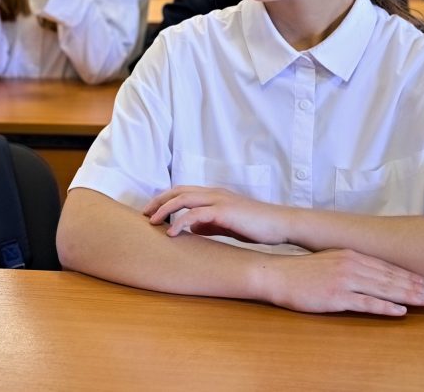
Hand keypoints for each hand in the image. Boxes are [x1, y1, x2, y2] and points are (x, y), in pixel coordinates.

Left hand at [142, 186, 290, 244]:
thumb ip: (208, 224)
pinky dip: (180, 222)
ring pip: (183, 199)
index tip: (150, 211)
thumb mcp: (227, 224)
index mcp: (214, 195)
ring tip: (151, 222)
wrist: (280, 225)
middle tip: (143, 214)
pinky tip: (171, 233)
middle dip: (158, 201)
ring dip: (164, 209)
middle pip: (177, 191)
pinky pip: (196, 214)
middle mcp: (214, 193)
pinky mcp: (225, 211)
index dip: (164, 199)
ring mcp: (219, 200)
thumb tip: (190, 229)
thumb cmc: (256, 225)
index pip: (182, 191)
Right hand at [259, 249, 423, 315]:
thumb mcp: (329, 260)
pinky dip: (386, 307)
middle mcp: (350, 265)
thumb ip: (350, 263)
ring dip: (407, 296)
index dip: (408, 274)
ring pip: (383, 289)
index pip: (386, 266)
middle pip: (389, 277)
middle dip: (413, 285)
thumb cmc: (301, 271)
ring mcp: (344, 281)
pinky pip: (367, 303)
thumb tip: (370, 271)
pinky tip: (400, 311)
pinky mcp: (336, 296)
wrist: (276, 275)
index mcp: (349, 254)